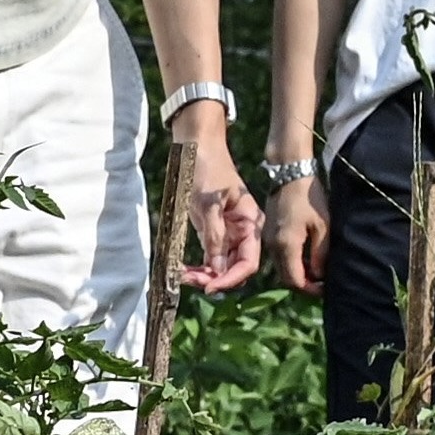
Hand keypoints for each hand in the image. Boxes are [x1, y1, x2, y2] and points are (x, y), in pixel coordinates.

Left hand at [178, 133, 265, 292]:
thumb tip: (217, 269)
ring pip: (221, 266)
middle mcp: (244, 232)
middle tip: (188, 280)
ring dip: (204, 275)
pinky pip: (210, 257)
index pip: (248, 262)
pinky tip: (185, 269)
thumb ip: (214, 236)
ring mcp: (229, 233)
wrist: (198, 147)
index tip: (209, 287)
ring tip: (183, 275)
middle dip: (215, 279)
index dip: (231, 278)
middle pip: (235, 267)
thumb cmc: (207, 169)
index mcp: (251, 223)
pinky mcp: (214, 232)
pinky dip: (199, 266)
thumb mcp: (208, 203)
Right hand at [274, 177, 329, 295]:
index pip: (295, 280)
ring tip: (317, 269)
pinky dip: (292, 261)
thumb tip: (319, 275)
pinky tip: (306, 254)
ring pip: (282, 267)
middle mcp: (273, 246)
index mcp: (286, 245)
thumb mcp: (322, 226)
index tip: (325, 288)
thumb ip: (320, 254)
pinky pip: (279, 255)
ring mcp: (268, 239)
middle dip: (304, 284)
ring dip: (298, 272)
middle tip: (322, 282)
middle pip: (286, 277)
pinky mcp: (268, 231)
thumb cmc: (309, 196)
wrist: (289, 172)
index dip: (310, 289)